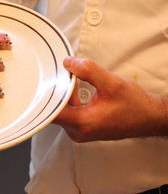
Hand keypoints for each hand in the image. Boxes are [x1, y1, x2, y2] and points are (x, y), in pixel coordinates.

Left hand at [53, 57, 167, 142]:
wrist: (149, 118)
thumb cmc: (134, 104)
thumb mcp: (112, 82)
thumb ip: (88, 71)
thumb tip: (68, 63)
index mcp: (82, 123)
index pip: (50, 112)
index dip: (46, 95)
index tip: (46, 80)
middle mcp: (77, 131)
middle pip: (53, 110)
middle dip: (56, 91)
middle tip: (60, 74)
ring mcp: (79, 132)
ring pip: (60, 110)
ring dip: (64, 94)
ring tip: (72, 80)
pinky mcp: (83, 128)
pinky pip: (68, 112)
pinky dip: (70, 99)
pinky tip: (76, 88)